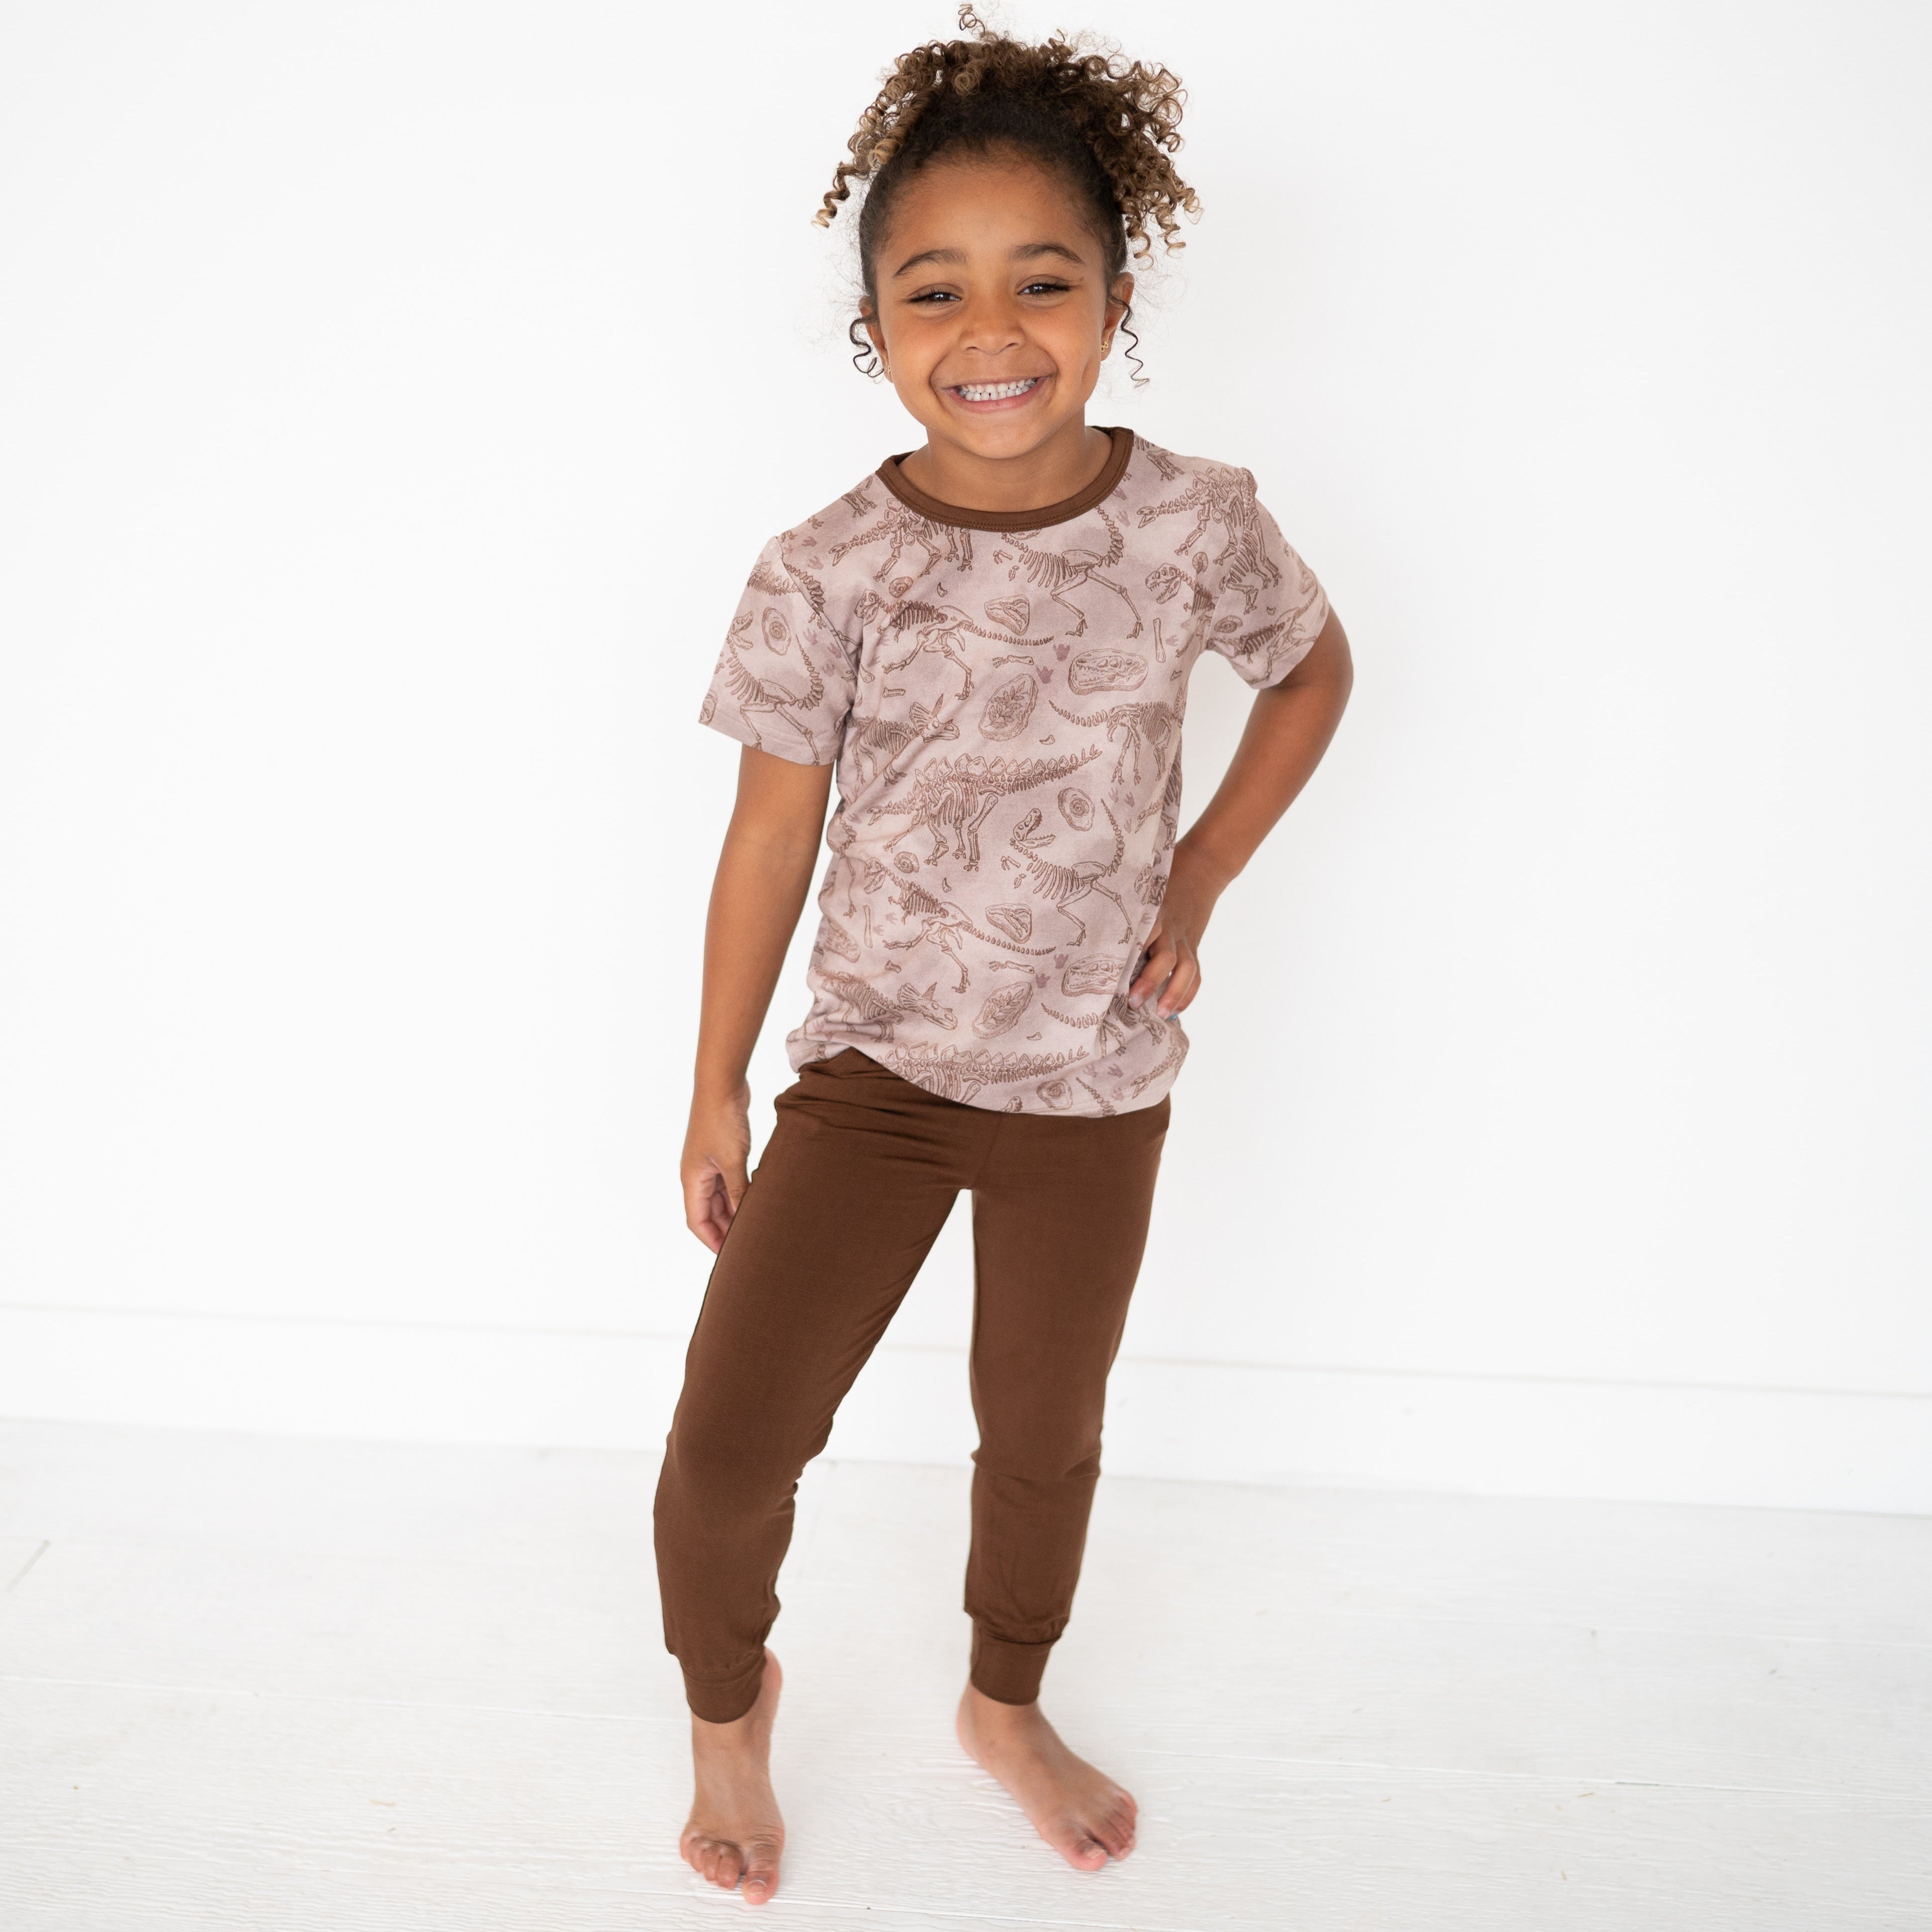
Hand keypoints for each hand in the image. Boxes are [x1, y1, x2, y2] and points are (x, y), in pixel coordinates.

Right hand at [683, 1078, 752, 1252]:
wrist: (722, 1083)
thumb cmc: (722, 1120)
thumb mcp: (733, 1160)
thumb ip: (738, 1190)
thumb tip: (747, 1219)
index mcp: (692, 1179)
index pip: (697, 1222)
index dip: (711, 1241)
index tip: (729, 1258)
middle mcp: (696, 1174)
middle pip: (709, 1212)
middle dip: (725, 1229)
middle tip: (748, 1245)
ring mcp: (708, 1163)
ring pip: (720, 1197)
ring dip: (734, 1211)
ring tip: (756, 1226)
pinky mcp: (722, 1152)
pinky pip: (729, 1181)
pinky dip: (740, 1192)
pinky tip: (758, 1199)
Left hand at [1126, 846, 1224, 1018]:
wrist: (1202, 868)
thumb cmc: (1160, 879)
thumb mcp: (1140, 887)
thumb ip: (1121, 905)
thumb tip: (1084, 924)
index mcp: (1152, 912)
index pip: (1140, 935)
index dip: (1129, 955)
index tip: (1110, 974)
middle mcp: (1170, 928)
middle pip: (1165, 957)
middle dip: (1150, 981)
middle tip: (1132, 1001)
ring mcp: (1184, 938)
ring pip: (1186, 969)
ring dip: (1174, 993)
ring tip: (1161, 1014)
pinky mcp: (1194, 946)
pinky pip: (1196, 973)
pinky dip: (1188, 993)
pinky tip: (1176, 1010)